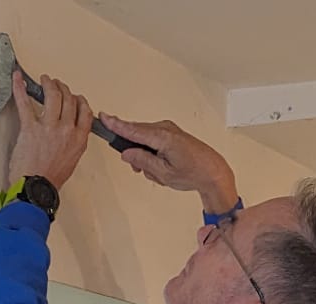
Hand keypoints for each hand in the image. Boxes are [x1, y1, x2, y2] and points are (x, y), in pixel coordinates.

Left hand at [9, 70, 90, 188]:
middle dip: (63, 89)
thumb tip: (68, 133)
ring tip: (44, 79)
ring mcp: (48, 127)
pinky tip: (17, 78)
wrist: (36, 189)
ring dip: (49, 84)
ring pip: (53, 95)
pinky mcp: (30, 127)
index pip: (85, 111)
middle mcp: (67, 129)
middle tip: (57, 85)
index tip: (75, 97)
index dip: (79, 100)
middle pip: (69, 99)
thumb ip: (73, 143)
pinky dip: (19, 87)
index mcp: (79, 139)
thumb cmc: (50, 180)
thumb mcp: (71, 161)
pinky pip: (25, 102)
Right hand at [95, 113, 237, 213]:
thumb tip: (127, 153)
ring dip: (144, 156)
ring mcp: (169, 130)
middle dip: (133, 152)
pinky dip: (152, 154)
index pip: (133, 129)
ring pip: (145, 140)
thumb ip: (142, 161)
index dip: (116, 125)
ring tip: (157, 171)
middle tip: (137, 167)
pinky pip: (153, 141)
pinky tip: (161, 167)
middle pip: (137, 135)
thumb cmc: (193, 173)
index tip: (102, 117)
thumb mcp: (163, 173)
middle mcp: (165, 129)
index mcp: (162, 137)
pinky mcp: (172, 134)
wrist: (212, 172)